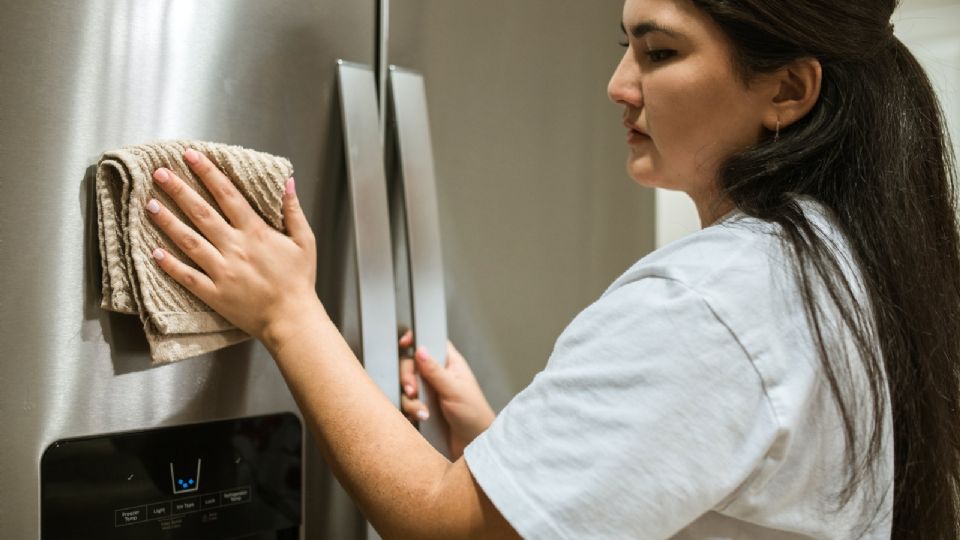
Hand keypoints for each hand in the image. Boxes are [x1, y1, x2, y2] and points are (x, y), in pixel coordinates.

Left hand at [146, 149, 323, 349]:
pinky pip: (187, 276)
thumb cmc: (299, 281)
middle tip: (160, 172)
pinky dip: (169, 264)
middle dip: (180, 190)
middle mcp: (235, 249)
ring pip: (189, 241)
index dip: (208, 173)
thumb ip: (293, 211)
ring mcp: (222, 271)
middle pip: (202, 213)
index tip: (192, 156)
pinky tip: (153, 251)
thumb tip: (288, 182)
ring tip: (150, 204)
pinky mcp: (214, 293)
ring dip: (168, 222)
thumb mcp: (305, 242)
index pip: (227, 195)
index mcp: (256, 233)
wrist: (291, 319)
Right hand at [399, 331, 495, 457]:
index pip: (430, 342)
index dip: (416, 340)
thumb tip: (421, 349)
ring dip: (410, 399)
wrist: (473, 445)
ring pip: (406, 386)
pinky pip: (406, 404)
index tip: (404, 343)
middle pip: (411, 364)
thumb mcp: (454, 390)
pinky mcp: (421, 408)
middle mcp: (437, 375)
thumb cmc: (474, 414)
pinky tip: (421, 417)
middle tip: (413, 390)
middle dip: (408, 376)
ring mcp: (428, 392)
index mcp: (449, 363)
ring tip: (423, 411)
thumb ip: (435, 370)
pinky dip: (410, 410)